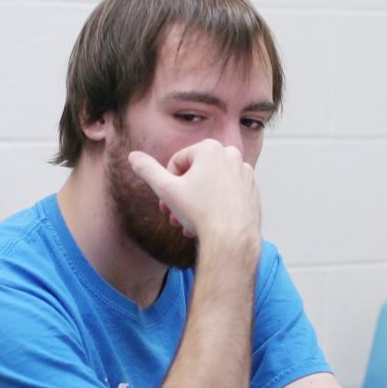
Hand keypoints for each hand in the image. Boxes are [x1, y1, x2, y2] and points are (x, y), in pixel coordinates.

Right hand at [127, 139, 259, 245]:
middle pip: (195, 174)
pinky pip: (227, 195)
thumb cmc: (201, 213)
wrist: (232, 239)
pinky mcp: (253, 190)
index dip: (168, 183)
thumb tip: (133, 156)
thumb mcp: (166, 190)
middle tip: (173, 216)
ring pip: (211, 186)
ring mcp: (245, 173)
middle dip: (181, 196)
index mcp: (211, 148)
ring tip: (188, 224)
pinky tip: (207, 225)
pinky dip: (215, 206)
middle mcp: (232, 155)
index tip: (166, 202)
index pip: (177, 162)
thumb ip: (148, 170)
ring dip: (196, 204)